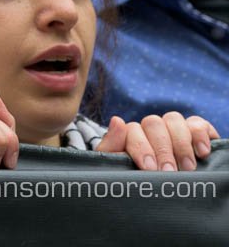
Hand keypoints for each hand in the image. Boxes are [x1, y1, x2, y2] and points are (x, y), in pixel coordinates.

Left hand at [97, 112, 219, 170]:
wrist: (168, 196)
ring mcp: (173, 128)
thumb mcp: (120, 170)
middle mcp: (151, 129)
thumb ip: (112, 147)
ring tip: (187, 168)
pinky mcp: (196, 132)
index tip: (149, 168)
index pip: (132, 130)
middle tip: (169, 172)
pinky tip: (202, 153)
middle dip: (162, 150)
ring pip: (173, 119)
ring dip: (180, 144)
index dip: (141, 147)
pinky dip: (200, 135)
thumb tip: (117, 120)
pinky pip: (197, 123)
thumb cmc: (138, 182)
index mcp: (131, 136)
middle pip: (153, 123)